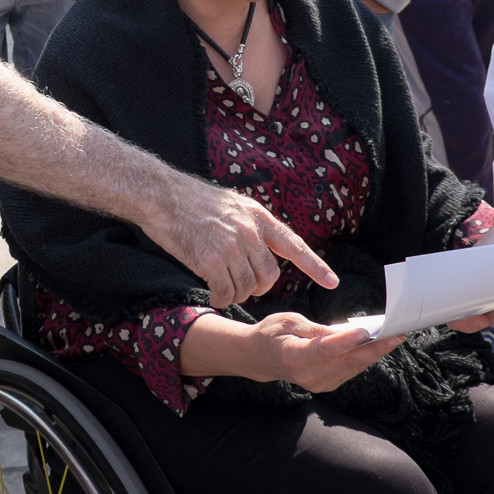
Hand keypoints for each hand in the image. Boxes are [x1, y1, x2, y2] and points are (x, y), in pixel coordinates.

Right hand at [145, 181, 338, 308]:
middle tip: (243, 287)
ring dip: (236, 294)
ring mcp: (230, 246)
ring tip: (222, 287)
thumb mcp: (232, 204)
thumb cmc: (192, 200)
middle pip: (268, 275)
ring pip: (246, 287)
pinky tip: (213, 294)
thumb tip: (262, 248)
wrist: (161, 194)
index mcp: (258, 217)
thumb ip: (251, 225)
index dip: (315, 266)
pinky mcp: (209, 259)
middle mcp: (249, 232)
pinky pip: (225, 292)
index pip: (294, 245)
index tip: (332, 282)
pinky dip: (221, 298)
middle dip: (258, 287)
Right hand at [257, 314, 406, 391]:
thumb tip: (346, 333)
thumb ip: (317, 330)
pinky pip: (350, 370)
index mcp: (293, 356)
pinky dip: (365, 358)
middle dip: (375, 348)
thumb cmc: (272, 333)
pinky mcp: (326, 385)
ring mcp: (317, 383)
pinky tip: (378, 345)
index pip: (324, 350)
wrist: (259, 358)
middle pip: (346, 362)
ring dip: (375, 353)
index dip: (346, 342)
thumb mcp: (289, 321)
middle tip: (398, 334)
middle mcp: (307, 375)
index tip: (367, 332)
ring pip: (353, 368)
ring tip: (396, 337)